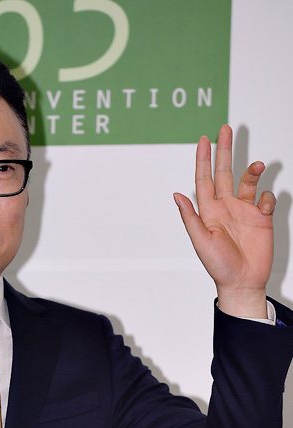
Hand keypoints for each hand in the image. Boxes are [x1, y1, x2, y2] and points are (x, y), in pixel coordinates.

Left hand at [174, 124, 275, 317]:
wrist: (243, 282)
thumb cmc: (219, 266)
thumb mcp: (201, 241)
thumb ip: (191, 217)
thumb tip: (177, 195)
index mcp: (209, 211)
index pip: (205, 179)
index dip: (203, 159)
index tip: (204, 139)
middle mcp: (226, 207)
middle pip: (225, 172)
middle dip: (225, 151)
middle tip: (225, 129)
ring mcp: (244, 212)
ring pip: (248, 182)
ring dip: (252, 171)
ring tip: (257, 166)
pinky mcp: (261, 218)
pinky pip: (264, 199)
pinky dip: (266, 198)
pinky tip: (263, 209)